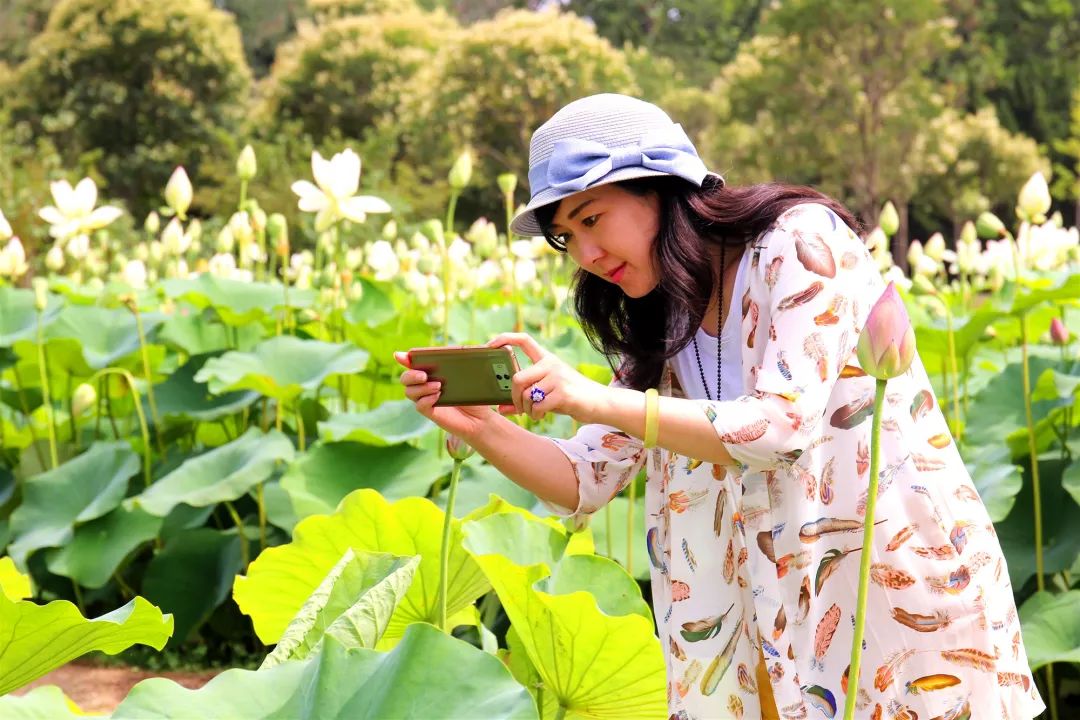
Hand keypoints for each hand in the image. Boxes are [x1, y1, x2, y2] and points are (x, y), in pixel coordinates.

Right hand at [393, 351, 499, 439]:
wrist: (481, 416)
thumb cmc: (476, 391)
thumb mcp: (475, 371)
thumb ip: (473, 356)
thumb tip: (481, 344)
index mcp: (432, 370)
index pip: (413, 363)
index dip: (404, 358)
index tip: (400, 356)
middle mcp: (426, 384)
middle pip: (405, 378)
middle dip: (411, 375)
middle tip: (424, 375)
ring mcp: (427, 398)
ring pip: (409, 392)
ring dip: (421, 387)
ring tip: (439, 386)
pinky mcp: (431, 412)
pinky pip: (419, 405)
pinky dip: (426, 399)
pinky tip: (437, 397)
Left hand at [487, 332, 608, 423]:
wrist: (599, 403)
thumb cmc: (570, 397)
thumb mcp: (547, 392)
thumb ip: (525, 396)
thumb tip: (500, 409)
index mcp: (546, 359)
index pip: (523, 340)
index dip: (504, 339)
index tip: (490, 345)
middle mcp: (551, 364)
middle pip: (518, 378)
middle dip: (514, 398)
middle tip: (519, 408)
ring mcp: (557, 377)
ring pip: (527, 395)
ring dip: (526, 409)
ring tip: (535, 413)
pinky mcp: (563, 393)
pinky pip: (538, 405)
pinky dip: (536, 414)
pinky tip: (542, 415)